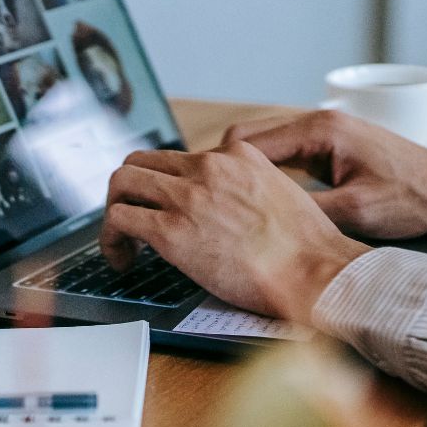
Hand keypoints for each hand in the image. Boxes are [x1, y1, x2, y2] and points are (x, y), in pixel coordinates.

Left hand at [100, 141, 371, 323]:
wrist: (316, 271)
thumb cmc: (308, 250)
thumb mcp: (282, 195)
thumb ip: (248, 191)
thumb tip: (224, 212)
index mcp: (237, 155)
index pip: (181, 158)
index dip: (166, 186)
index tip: (166, 209)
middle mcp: (208, 166)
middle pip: (142, 161)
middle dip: (130, 192)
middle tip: (132, 221)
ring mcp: (187, 195)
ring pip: (122, 182)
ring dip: (114, 210)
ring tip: (123, 242)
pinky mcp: (171, 230)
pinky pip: (119, 219)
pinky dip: (110, 239)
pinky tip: (123, 260)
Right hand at [224, 110, 426, 239]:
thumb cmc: (412, 199)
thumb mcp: (355, 212)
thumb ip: (304, 210)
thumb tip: (259, 220)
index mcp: (321, 130)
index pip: (248, 142)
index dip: (220, 171)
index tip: (203, 197)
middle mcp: (319, 123)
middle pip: (248, 140)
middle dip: (224, 171)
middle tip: (208, 204)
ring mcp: (324, 133)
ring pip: (263, 148)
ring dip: (243, 173)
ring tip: (226, 205)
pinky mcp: (329, 147)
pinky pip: (283, 156)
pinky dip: (265, 175)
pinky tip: (258, 201)